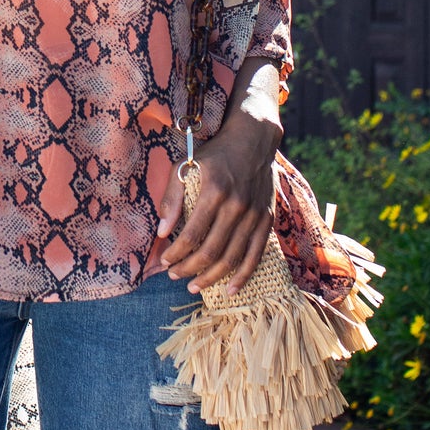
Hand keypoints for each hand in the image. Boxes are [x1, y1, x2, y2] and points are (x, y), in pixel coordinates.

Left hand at [157, 110, 278, 292]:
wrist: (253, 140)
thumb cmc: (214, 154)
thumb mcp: (185, 166)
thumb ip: (172, 198)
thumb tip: (162, 233)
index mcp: (214, 192)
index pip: (192, 234)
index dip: (176, 253)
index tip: (164, 262)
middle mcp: (236, 206)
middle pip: (211, 250)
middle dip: (189, 268)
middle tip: (174, 276)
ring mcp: (254, 214)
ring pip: (232, 257)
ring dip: (211, 277)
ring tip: (193, 287)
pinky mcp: (267, 219)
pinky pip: (255, 254)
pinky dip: (243, 275)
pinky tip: (229, 290)